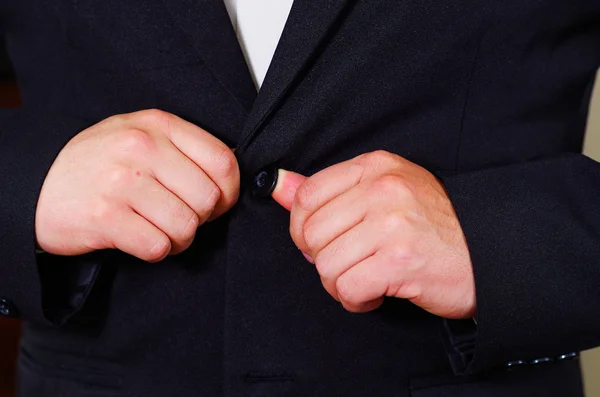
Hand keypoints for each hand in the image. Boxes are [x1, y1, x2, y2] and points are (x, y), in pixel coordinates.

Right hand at [35, 109, 238, 261]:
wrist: (37, 185)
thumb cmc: (100, 164)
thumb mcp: (141, 136)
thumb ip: (184, 148)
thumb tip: (230, 177)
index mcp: (158, 124)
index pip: (223, 162)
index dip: (229, 192)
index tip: (216, 203)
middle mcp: (142, 148)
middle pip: (208, 199)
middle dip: (200, 219)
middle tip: (180, 218)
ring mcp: (122, 182)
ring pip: (185, 227)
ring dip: (178, 239)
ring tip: (159, 229)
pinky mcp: (104, 217)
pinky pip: (158, 247)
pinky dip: (155, 250)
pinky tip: (140, 238)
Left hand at [272, 151, 474, 318]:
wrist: (489, 253)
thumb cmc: (433, 225)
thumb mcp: (381, 193)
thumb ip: (327, 191)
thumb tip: (278, 184)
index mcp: (375, 167)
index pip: (307, 195)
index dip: (302, 228)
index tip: (320, 243)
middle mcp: (383, 189)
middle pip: (311, 233)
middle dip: (322, 260)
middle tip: (349, 265)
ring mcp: (393, 224)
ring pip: (326, 264)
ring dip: (340, 284)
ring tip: (365, 279)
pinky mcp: (401, 261)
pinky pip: (348, 288)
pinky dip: (356, 300)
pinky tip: (376, 293)